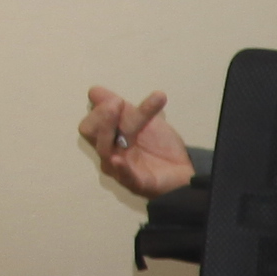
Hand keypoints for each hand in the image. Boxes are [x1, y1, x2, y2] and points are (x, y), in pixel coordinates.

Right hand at [79, 84, 195, 200]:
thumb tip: (94, 91)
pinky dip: (122, 168)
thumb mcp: (142, 119)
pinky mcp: (137, 184)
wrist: (185, 169)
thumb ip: (121, 105)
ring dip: (111, 129)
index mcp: (107, 138)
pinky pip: (125, 177)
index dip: (100, 110)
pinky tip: (118, 159)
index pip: (91, 123)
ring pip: (105, 150)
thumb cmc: (159, 145)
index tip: (119, 100)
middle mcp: (109, 153)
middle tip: (118, 103)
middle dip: (102, 116)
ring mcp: (120, 170)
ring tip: (121, 112)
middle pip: (92, 134)